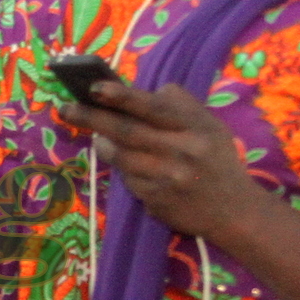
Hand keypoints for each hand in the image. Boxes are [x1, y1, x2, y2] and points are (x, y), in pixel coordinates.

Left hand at [60, 78, 267, 239]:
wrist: (235, 212)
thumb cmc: (217, 159)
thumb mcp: (211, 125)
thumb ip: (180, 105)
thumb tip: (142, 89)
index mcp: (196, 127)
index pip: (153, 108)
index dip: (122, 97)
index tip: (94, 88)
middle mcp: (182, 152)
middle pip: (127, 131)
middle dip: (91, 118)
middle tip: (65, 109)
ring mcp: (167, 179)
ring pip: (120, 156)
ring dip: (103, 144)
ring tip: (97, 136)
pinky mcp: (155, 201)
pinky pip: (127, 179)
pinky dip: (122, 169)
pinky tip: (126, 164)